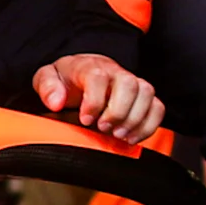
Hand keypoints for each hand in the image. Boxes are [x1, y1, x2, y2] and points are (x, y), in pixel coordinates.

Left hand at [34, 54, 162, 143]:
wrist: (82, 73)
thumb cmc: (66, 78)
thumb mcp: (47, 78)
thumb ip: (47, 87)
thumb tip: (56, 102)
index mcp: (90, 67)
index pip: (98, 77)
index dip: (94, 101)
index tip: (86, 119)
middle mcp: (115, 72)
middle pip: (129, 84)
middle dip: (118, 111)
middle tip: (104, 128)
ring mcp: (132, 83)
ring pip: (147, 93)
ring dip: (136, 119)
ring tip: (119, 135)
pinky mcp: (143, 97)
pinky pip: (158, 107)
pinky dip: (149, 125)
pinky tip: (132, 137)